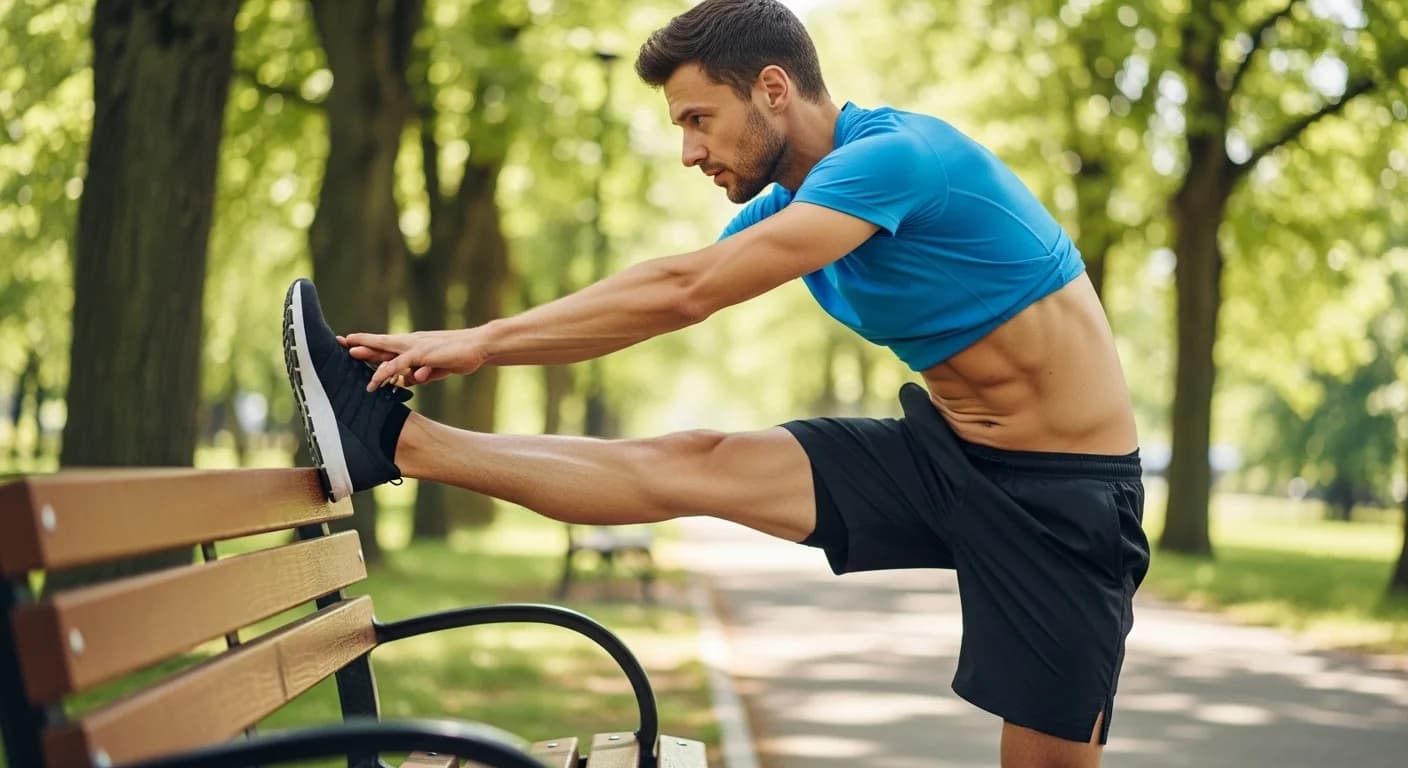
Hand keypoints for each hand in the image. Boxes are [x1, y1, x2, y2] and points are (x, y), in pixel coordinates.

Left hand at [339, 329, 486, 390]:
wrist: (478, 346)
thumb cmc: (459, 356)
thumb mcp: (436, 368)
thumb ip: (422, 372)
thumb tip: (410, 380)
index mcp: (413, 346)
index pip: (386, 345)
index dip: (368, 344)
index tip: (350, 342)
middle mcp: (411, 343)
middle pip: (380, 343)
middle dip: (360, 342)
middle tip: (340, 340)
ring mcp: (416, 348)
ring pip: (387, 351)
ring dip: (368, 352)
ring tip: (350, 353)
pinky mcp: (423, 355)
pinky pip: (400, 364)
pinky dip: (387, 371)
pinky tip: (376, 379)